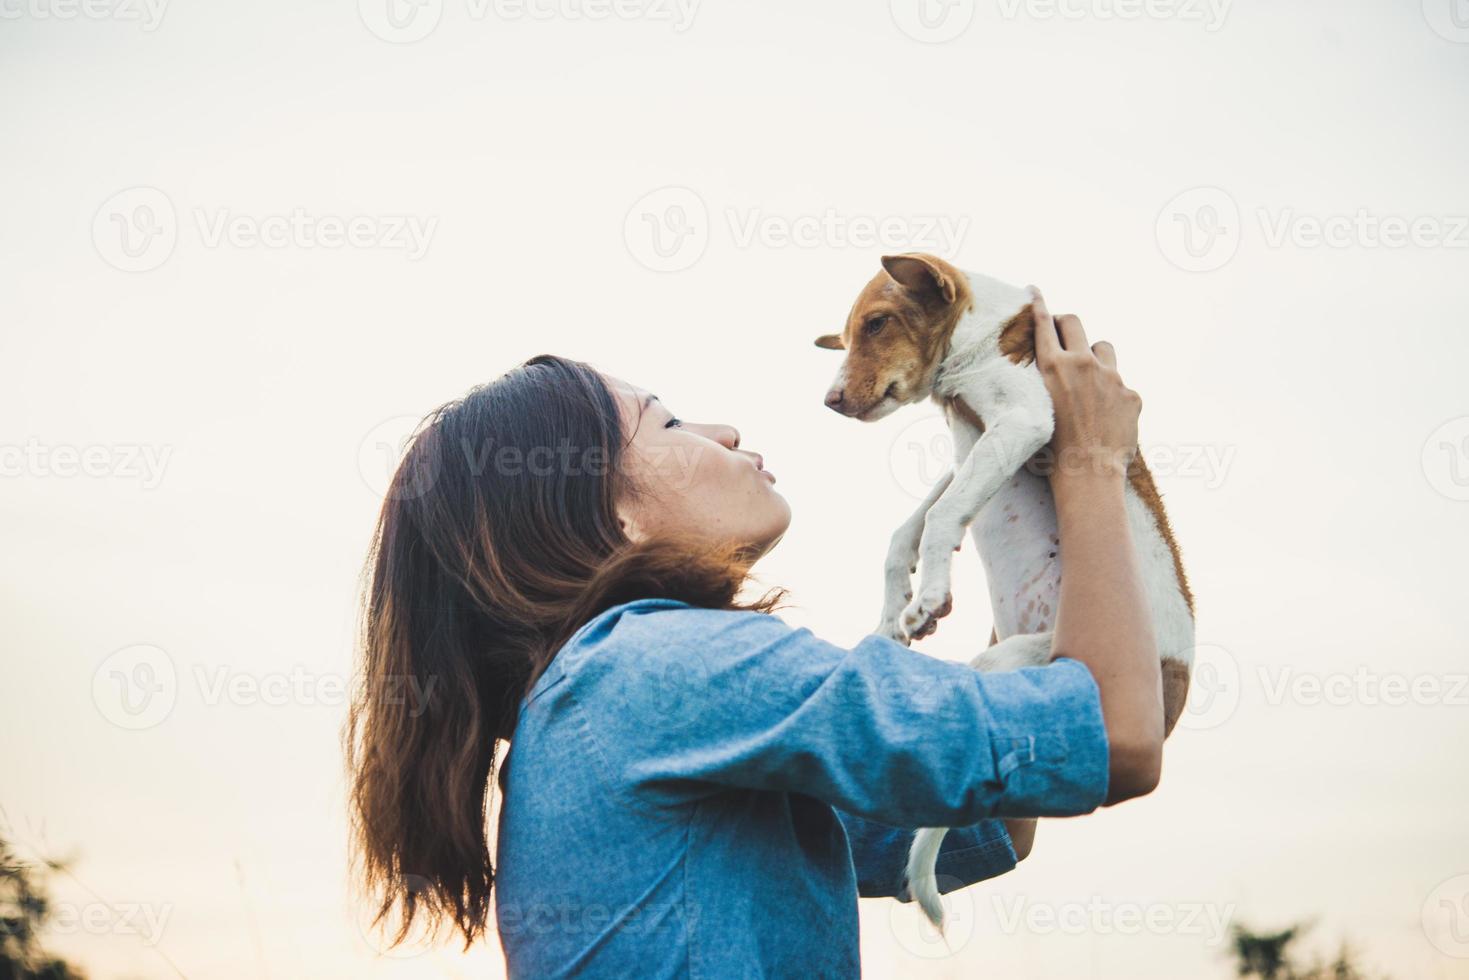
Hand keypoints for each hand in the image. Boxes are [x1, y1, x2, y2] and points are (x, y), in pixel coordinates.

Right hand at [1029, 289, 1140, 483]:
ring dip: (1095, 356)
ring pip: (1104, 348)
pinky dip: (1113, 395)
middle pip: (1075, 323)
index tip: (1035, 292)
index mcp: (1053, 368)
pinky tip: (1106, 418)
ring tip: (1090, 379)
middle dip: (1065, 321)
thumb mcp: (1035, 411)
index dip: (1038, 305)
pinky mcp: (1131, 394)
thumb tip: (1046, 377)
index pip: (1044, 324)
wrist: (1088, 474)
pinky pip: (1121, 384)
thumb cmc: (1052, 453)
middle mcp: (1083, 364)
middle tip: (1061, 329)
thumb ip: (1045, 386)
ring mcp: (1111, 376)